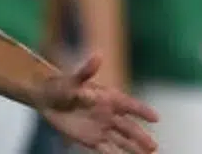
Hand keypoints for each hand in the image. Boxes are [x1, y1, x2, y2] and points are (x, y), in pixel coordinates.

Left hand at [35, 55, 157, 152]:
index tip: (155, 118)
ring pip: (122, 140)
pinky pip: (107, 149)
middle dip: (141, 136)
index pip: (129, 104)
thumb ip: (86, 71)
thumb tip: (98, 57)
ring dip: (133, 148)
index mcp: (108, 98)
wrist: (46, 99)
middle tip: (153, 147)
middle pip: (129, 127)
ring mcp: (101, 128)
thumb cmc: (61, 86)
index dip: (142, 111)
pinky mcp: (91, 139)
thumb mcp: (73, 79)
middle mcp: (108, 114)